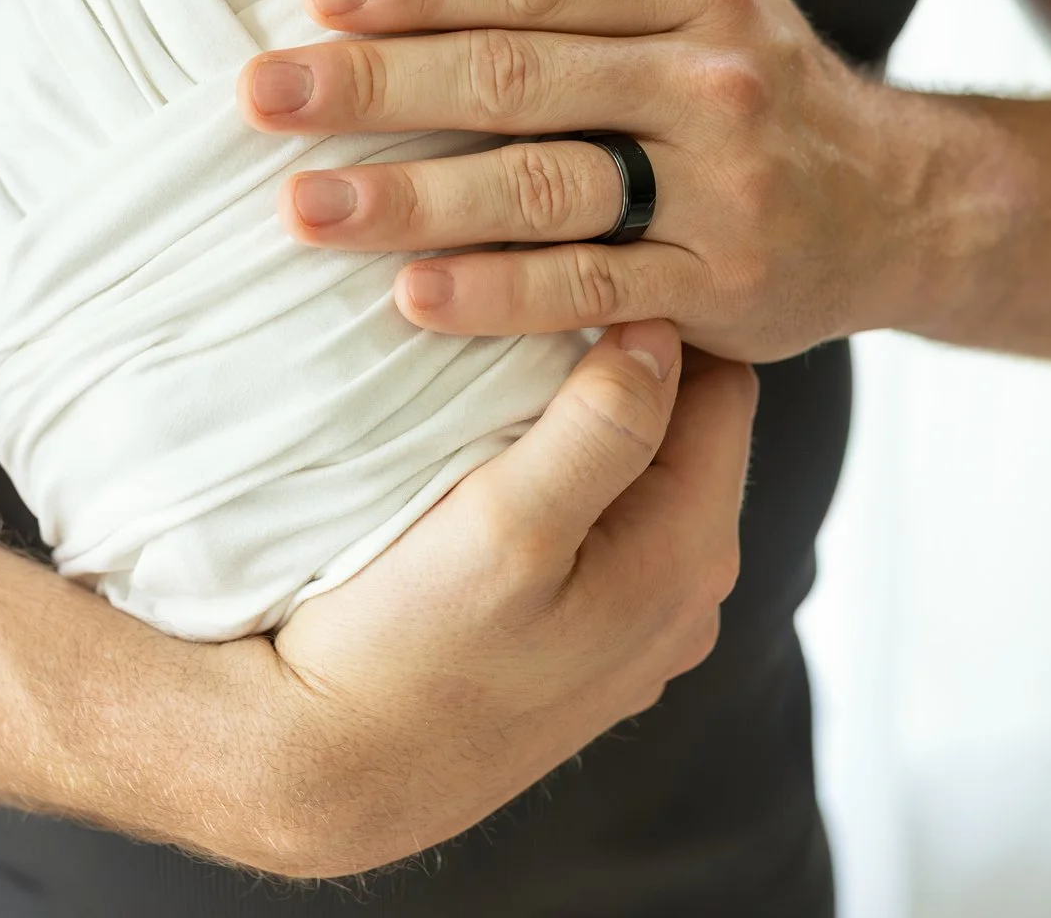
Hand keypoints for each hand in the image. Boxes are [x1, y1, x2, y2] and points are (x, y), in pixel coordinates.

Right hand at [197, 323, 757, 876]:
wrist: (328, 772)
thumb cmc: (409, 651)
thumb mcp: (510, 525)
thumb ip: (600, 428)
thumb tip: (659, 330)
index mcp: (690, 559)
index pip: (722, 386)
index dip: (654, 319)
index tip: (573, 278)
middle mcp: (687, 601)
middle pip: (687, 432)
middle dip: (625, 367)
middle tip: (534, 307)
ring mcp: (636, 631)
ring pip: (641, 480)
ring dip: (590, 424)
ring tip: (510, 374)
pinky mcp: (583, 647)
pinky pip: (603, 530)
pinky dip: (566, 483)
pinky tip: (497, 463)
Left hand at [236, 0, 960, 364]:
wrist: (906, 206)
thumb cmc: (774, 69)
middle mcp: (709, 77)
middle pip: (519, 75)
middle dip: (377, 83)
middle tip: (263, 95)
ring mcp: (719, 187)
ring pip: (545, 185)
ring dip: (414, 197)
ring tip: (304, 205)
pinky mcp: (719, 287)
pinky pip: (593, 288)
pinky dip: (499, 295)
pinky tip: (409, 295)